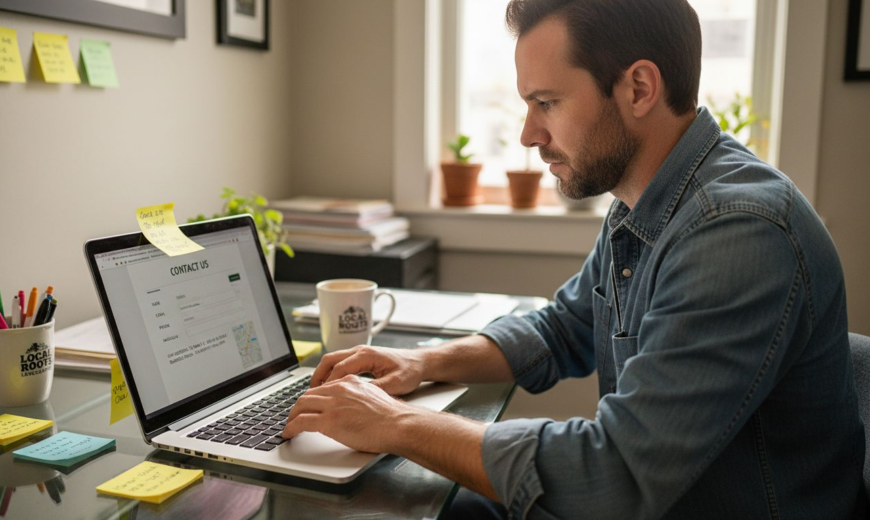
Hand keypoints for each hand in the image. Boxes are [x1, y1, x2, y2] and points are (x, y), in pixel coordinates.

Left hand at [281, 375, 420, 452]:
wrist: (398, 424)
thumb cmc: (391, 416)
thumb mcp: (373, 395)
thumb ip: (358, 396)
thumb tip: (351, 406)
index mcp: (349, 382)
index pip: (322, 387)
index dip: (311, 399)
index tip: (307, 407)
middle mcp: (339, 389)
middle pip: (308, 395)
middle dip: (298, 407)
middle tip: (294, 417)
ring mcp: (333, 404)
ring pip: (301, 406)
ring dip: (291, 417)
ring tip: (289, 426)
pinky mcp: (329, 421)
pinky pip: (301, 422)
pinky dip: (291, 428)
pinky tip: (289, 434)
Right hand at [310, 345, 425, 395]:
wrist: (420, 362)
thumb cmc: (410, 371)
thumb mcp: (395, 383)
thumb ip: (376, 389)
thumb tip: (357, 397)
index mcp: (366, 355)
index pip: (339, 369)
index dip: (328, 384)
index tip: (320, 398)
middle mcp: (360, 350)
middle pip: (329, 360)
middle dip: (317, 376)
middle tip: (310, 394)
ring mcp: (360, 352)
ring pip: (332, 360)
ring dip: (322, 374)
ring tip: (316, 392)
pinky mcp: (361, 357)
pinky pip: (339, 362)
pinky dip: (331, 373)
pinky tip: (330, 387)